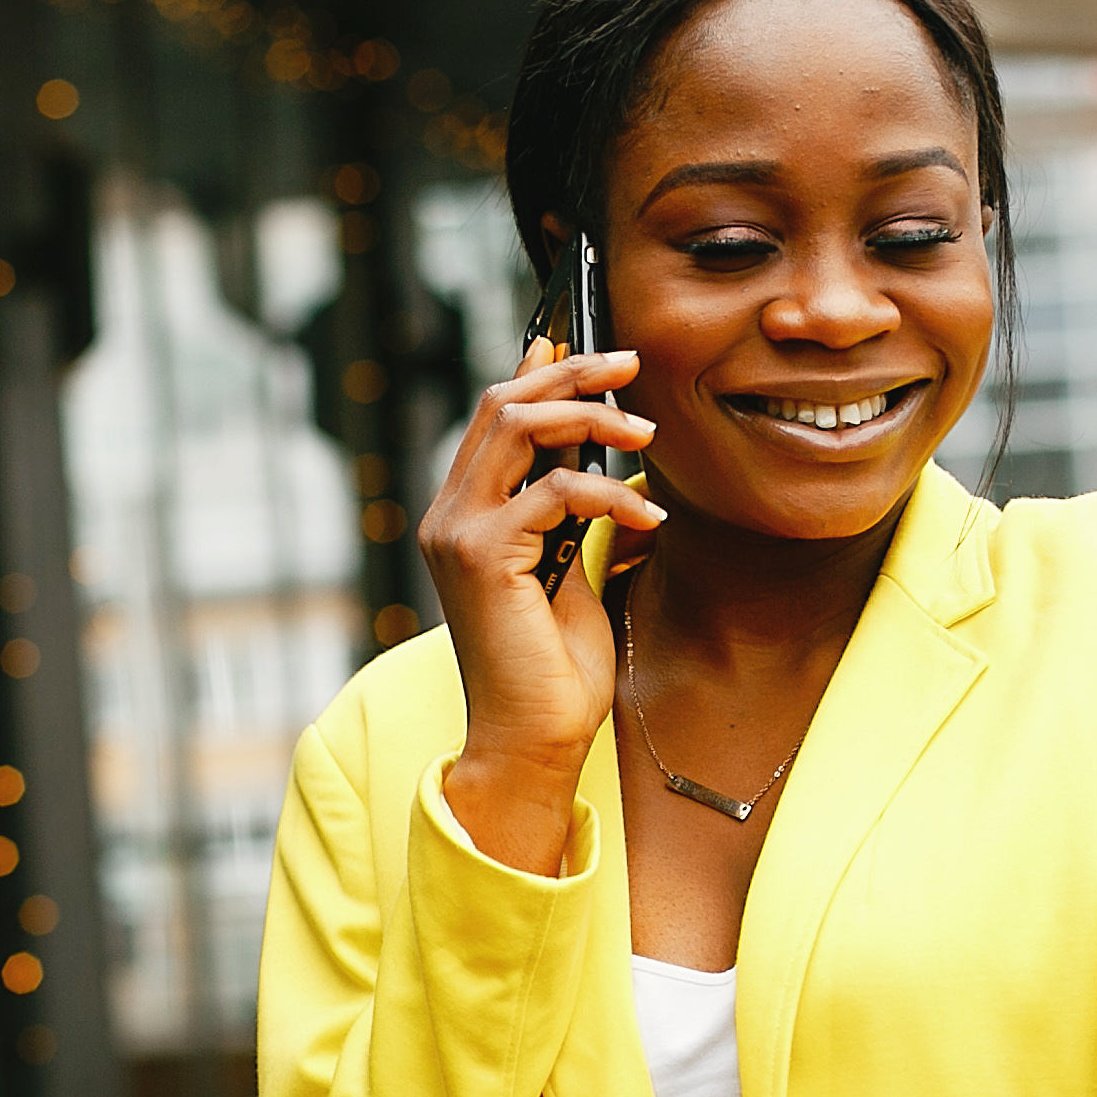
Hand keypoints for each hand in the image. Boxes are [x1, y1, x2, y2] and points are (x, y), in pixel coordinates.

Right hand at [414, 338, 663, 873]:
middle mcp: (447, 516)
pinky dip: (611, 495)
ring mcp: (457, 533)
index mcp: (463, 515)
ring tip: (648, 438)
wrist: (534, 740)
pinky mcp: (482, 556)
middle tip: (633, 367)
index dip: (545, 371)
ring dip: (593, 418)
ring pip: (518, 426)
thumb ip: (571, 507)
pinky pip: (555, 489)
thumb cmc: (555, 670)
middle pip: (502, 403)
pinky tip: (649, 522)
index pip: (495, 415)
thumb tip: (598, 447)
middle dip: (572, 374)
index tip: (604, 355)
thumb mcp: (571, 567)